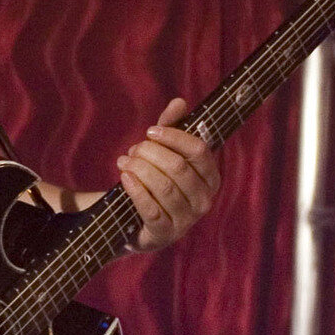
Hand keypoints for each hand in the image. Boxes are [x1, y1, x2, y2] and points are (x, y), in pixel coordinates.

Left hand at [117, 97, 220, 252]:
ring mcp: (187, 220)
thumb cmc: (155, 180)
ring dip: (140, 169)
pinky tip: (124, 177)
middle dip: (151, 154)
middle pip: (178, 168)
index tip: (150, 131)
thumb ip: (171, 128)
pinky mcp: (165, 234)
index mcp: (211, 177)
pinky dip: (135, 190)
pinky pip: (151, 209)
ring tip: (123, 161)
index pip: (199, 151)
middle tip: (133, 150)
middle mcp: (204, 200)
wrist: (136, 220)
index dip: (174, 137)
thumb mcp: (163, 153)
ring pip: (164, 187)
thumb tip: (179, 101)